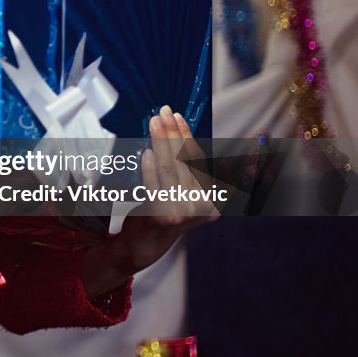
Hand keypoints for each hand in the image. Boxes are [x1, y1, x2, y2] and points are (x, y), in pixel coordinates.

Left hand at [80, 106, 216, 298]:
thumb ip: (188, 169)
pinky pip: (154, 183)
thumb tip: (180, 132)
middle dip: (173, 132)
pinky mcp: (161, 215)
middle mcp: (202, 206)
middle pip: (185, 159)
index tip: (178, 116)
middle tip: (163, 112)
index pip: (200, 159)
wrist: (145, 244)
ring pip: (170, 167)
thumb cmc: (165, 211)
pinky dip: (149, 166)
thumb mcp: (184, 193)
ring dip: (161, 140)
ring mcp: (182, 212)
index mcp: (213, 199)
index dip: (188, 135)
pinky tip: (146, 151)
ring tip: (153, 122)